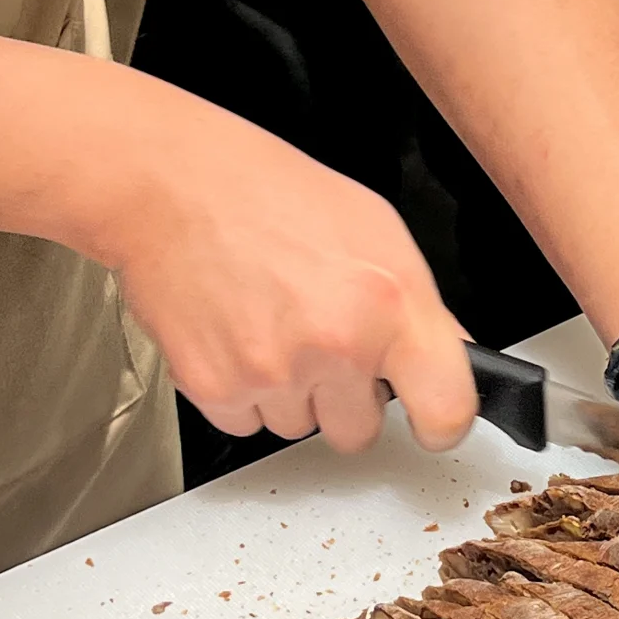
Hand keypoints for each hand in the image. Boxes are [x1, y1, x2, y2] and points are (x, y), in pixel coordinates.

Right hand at [115, 126, 476, 452]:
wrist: (171, 185)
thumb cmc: (271, 194)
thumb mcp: (377, 230)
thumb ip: (417, 308)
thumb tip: (448, 358)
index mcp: (391, 303)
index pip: (447, 412)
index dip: (440, 422)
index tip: (429, 419)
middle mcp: (338, 344)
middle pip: (361, 432)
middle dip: (346, 399)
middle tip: (322, 341)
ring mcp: (275, 373)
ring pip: (299, 427)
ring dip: (291, 392)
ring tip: (273, 323)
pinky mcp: (218, 389)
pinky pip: (246, 423)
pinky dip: (242, 392)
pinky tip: (239, 335)